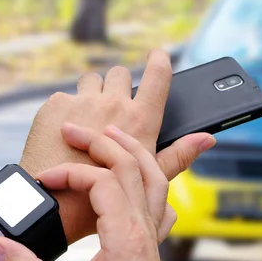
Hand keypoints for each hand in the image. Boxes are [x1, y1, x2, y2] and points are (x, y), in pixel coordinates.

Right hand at [0, 126, 178, 260]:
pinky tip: (140, 175)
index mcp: (126, 234)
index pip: (102, 182)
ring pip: (153, 176)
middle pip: (131, 166)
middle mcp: (145, 227)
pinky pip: (160, 198)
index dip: (69, 174)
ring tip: (111, 133)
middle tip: (74, 129)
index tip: (42, 182)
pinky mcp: (152, 242)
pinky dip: (150, 176)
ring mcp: (153, 233)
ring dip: (132, 150)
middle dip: (102, 142)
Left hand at [20, 50, 215, 243]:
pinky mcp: (55, 105)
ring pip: (92, 79)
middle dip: (118, 86)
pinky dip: (66, 109)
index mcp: (141, 120)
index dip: (160, 61)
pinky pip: (65, 96)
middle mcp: (114, 104)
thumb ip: (179, 155)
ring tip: (87, 119)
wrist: (54, 205)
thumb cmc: (107, 196)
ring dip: (92, 92)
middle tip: (113, 109)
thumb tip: (207, 139)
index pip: (158, 76)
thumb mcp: (150, 180)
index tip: (158, 55)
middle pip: (121, 73)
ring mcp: (82, 102)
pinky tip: (63, 134)